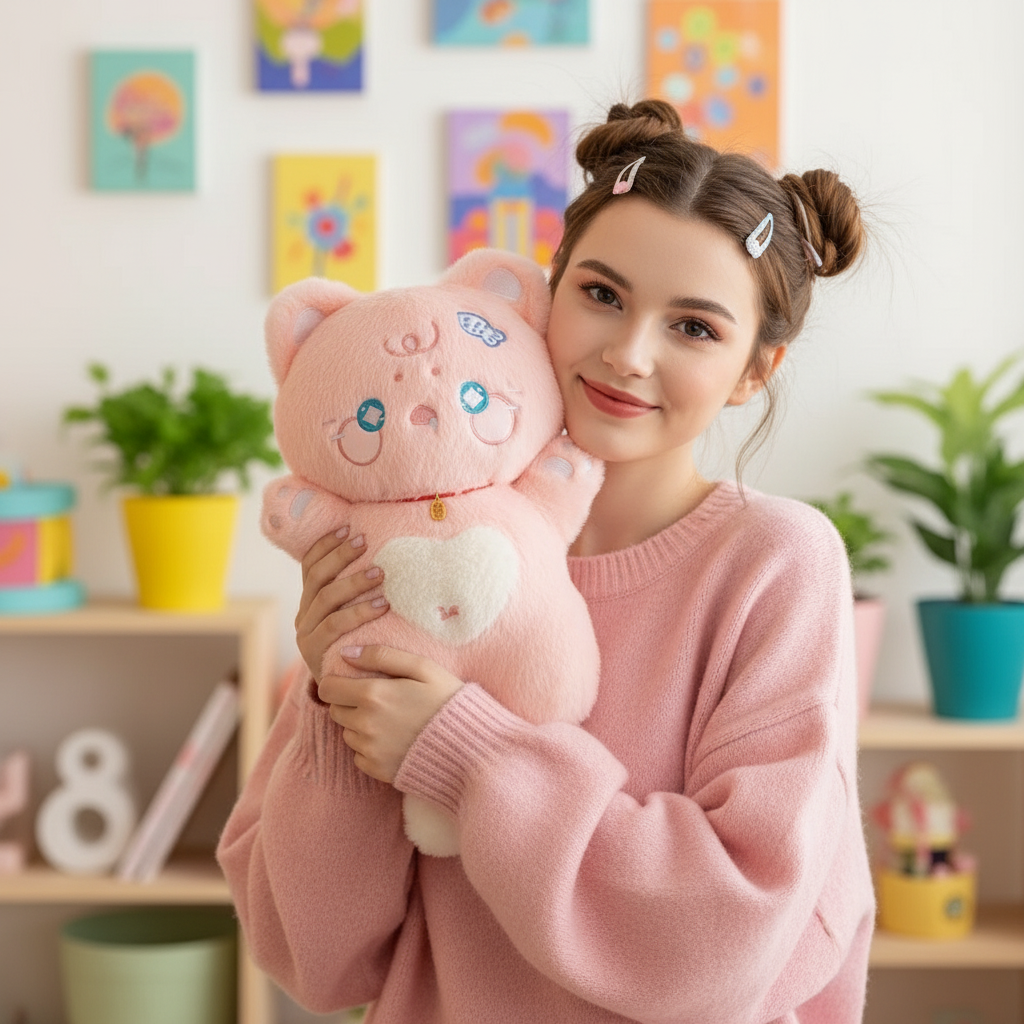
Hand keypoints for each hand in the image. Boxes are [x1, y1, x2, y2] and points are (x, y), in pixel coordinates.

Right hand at [295, 529, 388, 681]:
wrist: (349, 695)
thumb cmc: (362, 649)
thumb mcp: (357, 621)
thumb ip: (360, 596)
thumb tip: (387, 559)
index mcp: (309, 603)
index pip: (310, 565)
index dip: (326, 544)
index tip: (348, 527)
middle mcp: (303, 616)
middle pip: (317, 577)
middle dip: (340, 556)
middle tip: (365, 543)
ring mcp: (305, 634)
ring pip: (326, 599)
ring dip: (353, 582)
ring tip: (380, 574)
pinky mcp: (313, 652)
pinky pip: (334, 626)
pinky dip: (358, 612)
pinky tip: (381, 605)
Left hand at [319, 646, 463, 783]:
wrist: (468, 748)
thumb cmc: (447, 701)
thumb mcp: (423, 667)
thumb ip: (382, 655)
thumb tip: (345, 653)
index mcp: (373, 695)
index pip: (327, 688)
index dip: (337, 682)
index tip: (352, 681)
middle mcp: (365, 724)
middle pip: (335, 710)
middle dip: (349, 703)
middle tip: (378, 700)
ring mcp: (369, 750)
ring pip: (347, 733)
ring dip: (360, 725)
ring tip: (391, 720)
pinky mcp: (376, 770)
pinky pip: (359, 756)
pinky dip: (370, 748)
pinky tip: (394, 740)